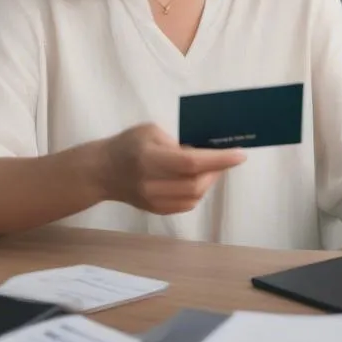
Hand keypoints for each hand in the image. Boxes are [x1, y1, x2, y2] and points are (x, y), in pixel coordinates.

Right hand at [98, 123, 245, 214]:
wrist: (102, 171)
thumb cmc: (127, 144)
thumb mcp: (150, 130)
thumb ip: (177, 142)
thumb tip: (204, 153)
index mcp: (149, 158)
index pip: (191, 163)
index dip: (219, 160)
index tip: (240, 154)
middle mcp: (151, 183)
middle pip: (195, 184)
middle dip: (216, 171)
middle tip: (225, 159)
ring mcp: (152, 201)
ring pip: (194, 197)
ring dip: (208, 182)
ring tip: (211, 168)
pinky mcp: (155, 210)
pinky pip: (186, 205)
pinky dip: (198, 192)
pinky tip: (197, 180)